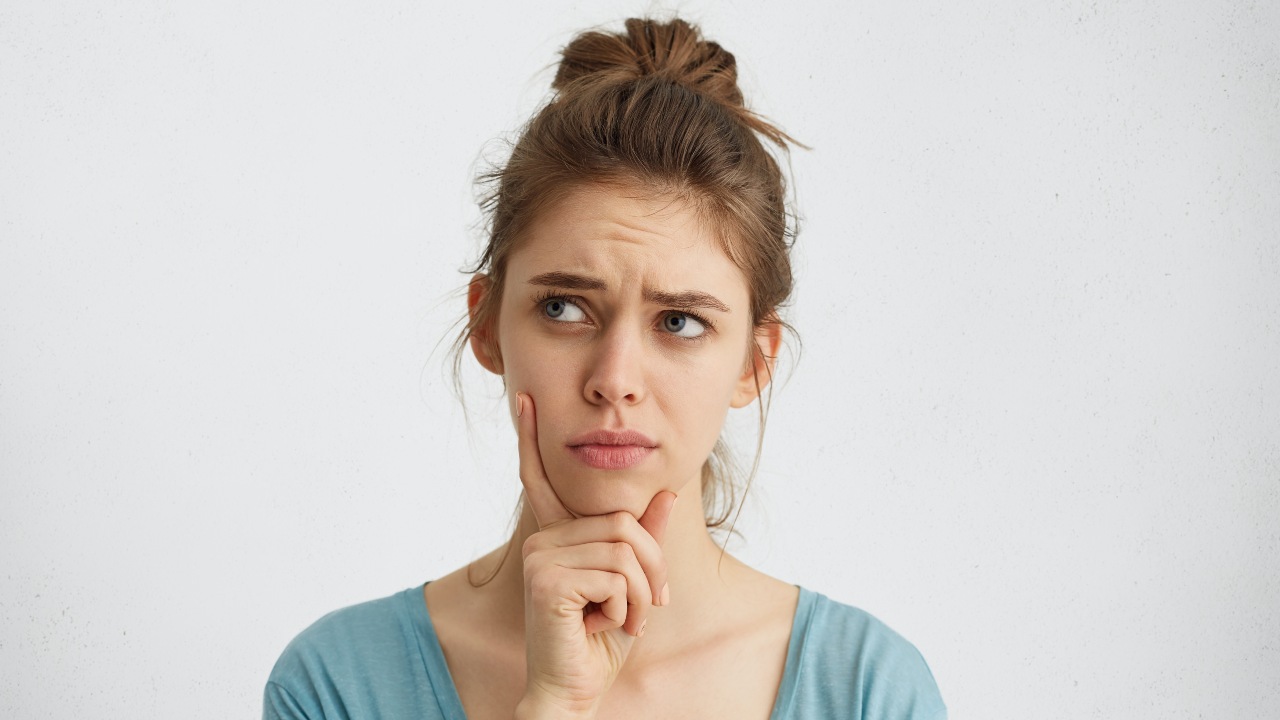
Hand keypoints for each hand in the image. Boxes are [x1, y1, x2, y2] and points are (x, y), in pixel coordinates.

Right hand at [512, 392, 676, 718]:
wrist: (574, 691)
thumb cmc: (599, 643)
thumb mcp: (633, 586)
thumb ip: (646, 541)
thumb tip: (667, 494)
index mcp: (557, 537)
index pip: (542, 480)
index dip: (531, 439)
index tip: (526, 400)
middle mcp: (543, 539)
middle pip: (625, 524)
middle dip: (652, 569)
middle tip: (647, 609)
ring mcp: (541, 556)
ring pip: (626, 550)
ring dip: (640, 595)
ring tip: (623, 622)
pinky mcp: (547, 578)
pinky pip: (616, 576)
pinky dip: (625, 608)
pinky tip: (601, 627)